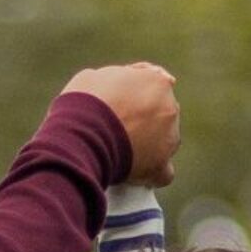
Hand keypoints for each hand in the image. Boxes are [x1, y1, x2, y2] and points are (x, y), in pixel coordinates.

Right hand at [63, 63, 181, 186]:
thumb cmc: (84, 102)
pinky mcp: (160, 165)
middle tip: (116, 128)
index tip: (119, 103)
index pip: (153, 85)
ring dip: (148, 146)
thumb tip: (118, 87)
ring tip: (120, 151)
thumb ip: (117, 80)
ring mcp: (169, 138)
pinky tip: (136, 175)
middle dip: (144, 120)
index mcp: (157, 83)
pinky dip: (151, 174)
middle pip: (161, 114)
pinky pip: (163, 173)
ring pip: (164, 142)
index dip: (134, 94)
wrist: (80, 133)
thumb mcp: (96, 77)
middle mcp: (170, 108)